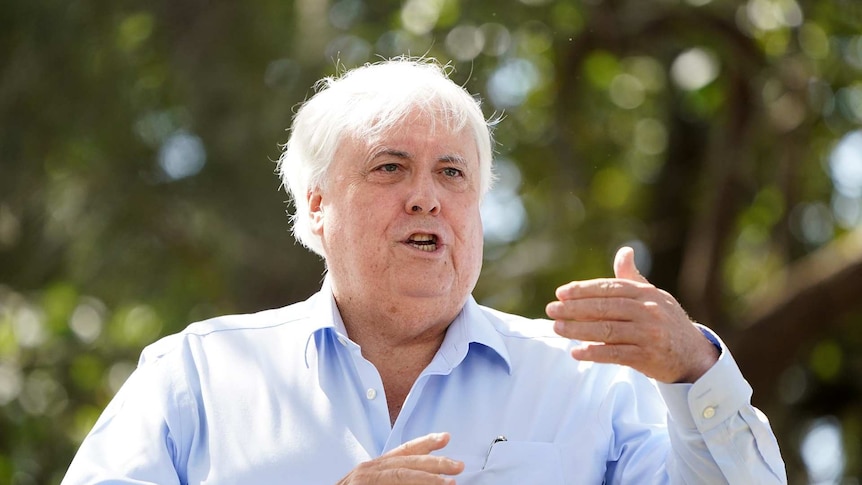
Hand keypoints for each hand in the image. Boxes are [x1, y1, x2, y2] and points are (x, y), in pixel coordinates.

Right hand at [337, 432, 463, 483]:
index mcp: (372, 468)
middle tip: (458, 466)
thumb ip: (393, 479)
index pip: (403, 451)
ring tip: (450, 482)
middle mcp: (366, 470)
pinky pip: (391, 484)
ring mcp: (362, 480)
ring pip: (401, 474)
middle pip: (406, 461)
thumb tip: (424, 478)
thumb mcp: (372, 484)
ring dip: (427, 478)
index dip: (425, 443)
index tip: (446, 438)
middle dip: (435, 462)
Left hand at [545, 246, 718, 382]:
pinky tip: (576, 351)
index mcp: (647, 294)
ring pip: (607, 330)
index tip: (561, 292)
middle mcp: (648, 312)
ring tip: (557, 328)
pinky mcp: (648, 357)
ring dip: (579, 330)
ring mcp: (649, 335)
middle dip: (575, 309)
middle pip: (605, 308)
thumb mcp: (653, 296)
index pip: (610, 288)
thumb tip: (624, 251)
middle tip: (551, 309)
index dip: (584, 290)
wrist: (694, 355)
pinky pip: (616, 354)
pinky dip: (594, 353)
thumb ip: (632, 277)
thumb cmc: (666, 321)